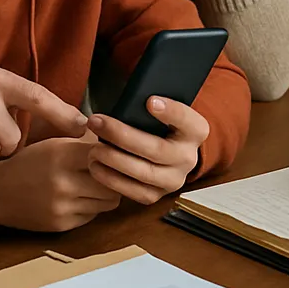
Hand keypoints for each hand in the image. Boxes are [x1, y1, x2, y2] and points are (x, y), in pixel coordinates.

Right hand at [0, 133, 120, 231]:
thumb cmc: (29, 162)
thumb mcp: (54, 143)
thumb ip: (85, 143)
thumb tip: (117, 142)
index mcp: (62, 155)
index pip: (105, 155)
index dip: (113, 154)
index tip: (114, 153)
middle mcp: (63, 183)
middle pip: (113, 183)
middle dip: (115, 177)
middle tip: (110, 171)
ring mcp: (63, 207)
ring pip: (108, 202)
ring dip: (106, 193)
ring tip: (95, 184)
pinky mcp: (62, 225)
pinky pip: (93, 216)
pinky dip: (92, 207)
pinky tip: (79, 197)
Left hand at [86, 98, 208, 203]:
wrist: (166, 152)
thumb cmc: (157, 124)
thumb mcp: (160, 110)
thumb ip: (150, 103)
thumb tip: (130, 93)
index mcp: (195, 131)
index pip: (186, 119)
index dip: (170, 111)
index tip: (149, 101)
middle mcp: (189, 158)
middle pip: (156, 149)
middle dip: (122, 135)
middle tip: (96, 122)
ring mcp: (174, 180)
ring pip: (144, 172)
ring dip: (114, 159)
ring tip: (92, 148)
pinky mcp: (157, 195)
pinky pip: (134, 191)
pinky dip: (112, 179)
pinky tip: (96, 166)